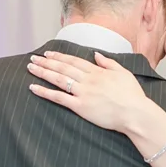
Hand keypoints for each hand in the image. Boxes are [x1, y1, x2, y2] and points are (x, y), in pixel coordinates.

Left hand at [28, 51, 146, 132]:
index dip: (59, 56)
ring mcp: (83, 92)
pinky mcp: (80, 106)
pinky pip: (59, 98)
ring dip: (43, 72)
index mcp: (97, 71)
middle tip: (33, 58)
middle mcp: (88, 79)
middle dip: (46, 62)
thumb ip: (109, 63)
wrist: (135, 113)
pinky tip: (34, 88)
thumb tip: (96, 54)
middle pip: (63, 68)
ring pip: (58, 79)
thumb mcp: (124, 73)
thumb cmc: (132, 95)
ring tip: (31, 68)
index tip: (48, 53)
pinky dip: (45, 92)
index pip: (74, 61)